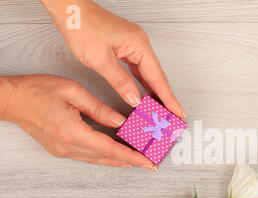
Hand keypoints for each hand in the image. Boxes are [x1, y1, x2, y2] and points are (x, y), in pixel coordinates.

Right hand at [1, 75, 156, 170]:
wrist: (10, 100)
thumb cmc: (37, 91)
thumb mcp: (73, 92)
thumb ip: (99, 109)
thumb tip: (120, 122)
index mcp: (73, 132)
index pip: (110, 149)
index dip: (133, 157)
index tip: (149, 163)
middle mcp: (69, 147)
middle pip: (107, 158)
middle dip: (131, 161)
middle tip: (150, 163)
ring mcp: (64, 151)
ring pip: (98, 159)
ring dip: (119, 160)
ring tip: (139, 159)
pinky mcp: (61, 149)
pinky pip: (89, 156)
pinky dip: (105, 156)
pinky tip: (116, 156)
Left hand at [40, 0, 184, 117]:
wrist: (70, 9)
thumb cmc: (82, 26)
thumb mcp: (100, 60)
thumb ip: (120, 82)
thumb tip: (134, 99)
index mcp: (139, 45)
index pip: (158, 78)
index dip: (168, 98)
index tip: (178, 112)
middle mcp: (140, 44)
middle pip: (157, 77)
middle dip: (165, 98)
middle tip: (172, 117)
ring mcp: (134, 46)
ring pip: (148, 74)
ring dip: (154, 92)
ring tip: (161, 110)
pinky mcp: (125, 48)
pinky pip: (139, 70)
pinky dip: (143, 84)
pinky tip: (145, 95)